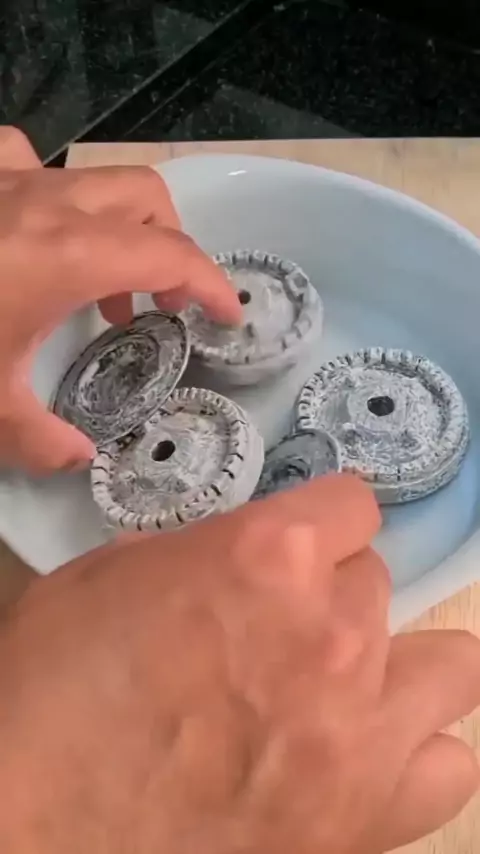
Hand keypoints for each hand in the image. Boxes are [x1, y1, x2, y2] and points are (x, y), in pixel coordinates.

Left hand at [0, 127, 239, 472]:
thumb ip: (40, 440)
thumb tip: (77, 459)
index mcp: (67, 255)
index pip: (171, 255)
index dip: (211, 284)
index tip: (227, 316)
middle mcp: (48, 202)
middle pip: (148, 200)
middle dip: (173, 249)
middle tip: (163, 307)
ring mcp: (7, 178)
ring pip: (96, 179)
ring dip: (120, 227)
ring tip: (105, 286)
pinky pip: (28, 161)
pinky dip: (52, 195)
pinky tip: (37, 230)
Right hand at [0, 474, 478, 853]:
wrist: (32, 825)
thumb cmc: (53, 690)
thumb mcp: (110, 577)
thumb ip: (200, 553)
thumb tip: (240, 559)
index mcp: (269, 558)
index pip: (353, 504)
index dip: (321, 521)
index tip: (302, 542)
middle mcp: (333, 633)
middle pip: (375, 582)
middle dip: (328, 594)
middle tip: (277, 628)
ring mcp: (361, 729)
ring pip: (448, 663)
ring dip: (395, 661)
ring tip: (343, 683)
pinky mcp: (369, 817)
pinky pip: (449, 765)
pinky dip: (415, 749)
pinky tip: (363, 750)